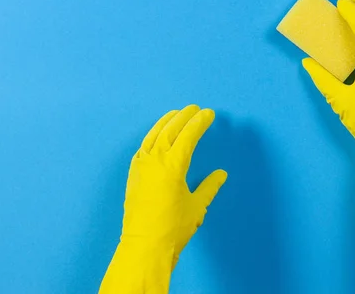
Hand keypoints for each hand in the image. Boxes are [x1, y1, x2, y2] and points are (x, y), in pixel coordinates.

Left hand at [100, 105, 226, 292]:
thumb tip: (221, 174)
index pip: (188, 135)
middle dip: (184, 116)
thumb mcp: (197, 206)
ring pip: (154, 135)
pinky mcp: (134, 174)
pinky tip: (157, 135)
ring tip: (176, 113)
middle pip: (170, 129)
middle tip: (195, 108)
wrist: (145, 245)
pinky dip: (152, 136)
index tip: (209, 114)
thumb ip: (209, 187)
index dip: (199, 122)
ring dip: (166, 122)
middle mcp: (155, 160)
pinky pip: (143, 147)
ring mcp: (141, 166)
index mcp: (173, 165)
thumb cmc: (174, 228)